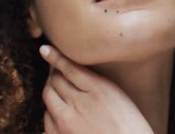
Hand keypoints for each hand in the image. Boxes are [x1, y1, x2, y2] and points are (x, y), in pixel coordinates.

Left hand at [39, 45, 153, 133]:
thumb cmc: (129, 124)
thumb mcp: (117, 95)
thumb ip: (95, 82)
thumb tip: (72, 70)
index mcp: (98, 89)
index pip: (69, 67)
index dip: (55, 57)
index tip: (45, 49)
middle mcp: (79, 103)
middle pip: (54, 81)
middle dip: (53, 74)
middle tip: (56, 72)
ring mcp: (66, 122)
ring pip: (48, 97)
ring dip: (52, 92)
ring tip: (61, 92)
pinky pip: (46, 118)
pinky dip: (51, 112)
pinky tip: (60, 112)